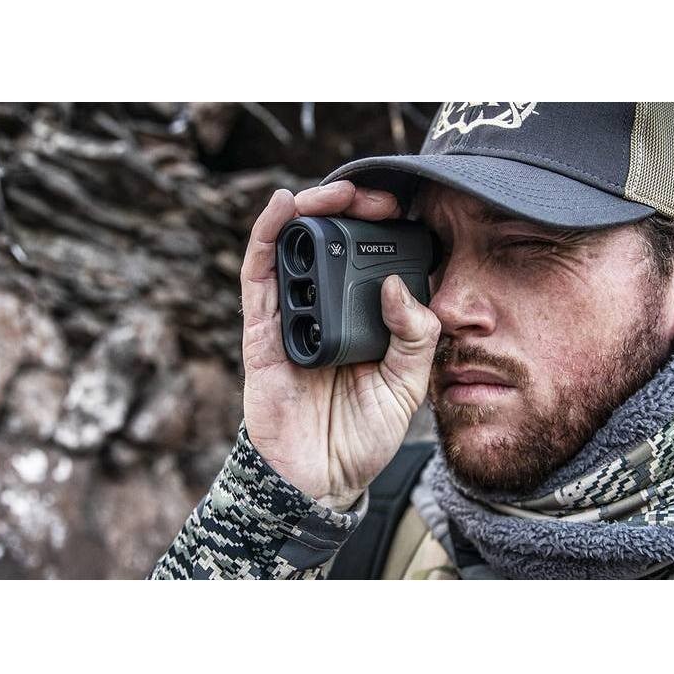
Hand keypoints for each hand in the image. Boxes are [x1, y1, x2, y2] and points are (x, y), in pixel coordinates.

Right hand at [240, 180, 441, 510]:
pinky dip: (268, 236)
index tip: (403, 210)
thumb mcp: (408, 386)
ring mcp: (291, 318)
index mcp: (362, 321)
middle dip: (349, 209)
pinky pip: (259, 276)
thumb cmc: (362, 437)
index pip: (368, 259)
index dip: (382, 228)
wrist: (321, 482)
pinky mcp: (262, 332)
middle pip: (330, 244)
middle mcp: (325, 311)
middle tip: (371, 196)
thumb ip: (414, 336)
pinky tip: (283, 207)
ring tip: (333, 192)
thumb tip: (397, 286)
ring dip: (310, 210)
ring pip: (293, 248)